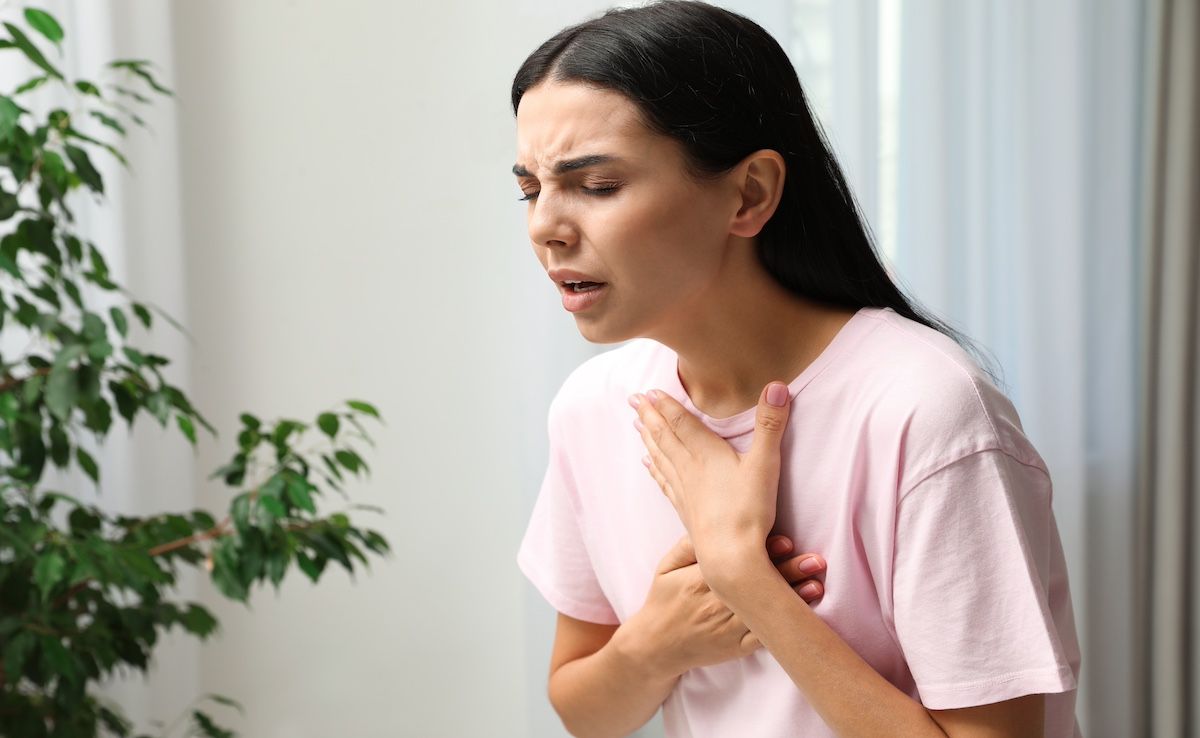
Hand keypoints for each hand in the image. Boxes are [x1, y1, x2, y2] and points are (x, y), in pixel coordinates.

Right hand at [623, 533, 825, 678]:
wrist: (656, 646)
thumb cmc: (663, 601)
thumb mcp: (666, 568)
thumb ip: (686, 546)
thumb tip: (709, 524)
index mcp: (700, 580)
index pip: (735, 562)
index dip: (762, 552)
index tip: (786, 541)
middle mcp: (716, 604)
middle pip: (757, 585)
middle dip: (789, 571)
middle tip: (816, 560)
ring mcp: (728, 628)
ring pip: (764, 612)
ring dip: (793, 598)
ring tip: (816, 585)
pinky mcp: (737, 647)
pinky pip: (763, 638)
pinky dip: (783, 628)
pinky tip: (802, 617)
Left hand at [630, 382, 791, 564]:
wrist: (730, 556)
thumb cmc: (748, 510)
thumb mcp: (765, 463)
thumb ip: (770, 424)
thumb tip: (778, 385)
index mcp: (706, 453)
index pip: (681, 422)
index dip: (665, 405)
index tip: (648, 391)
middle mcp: (689, 468)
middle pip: (665, 436)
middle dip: (649, 416)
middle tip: (634, 400)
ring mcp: (684, 490)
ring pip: (661, 457)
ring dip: (648, 438)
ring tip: (637, 425)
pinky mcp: (685, 510)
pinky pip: (664, 482)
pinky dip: (655, 469)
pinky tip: (648, 464)